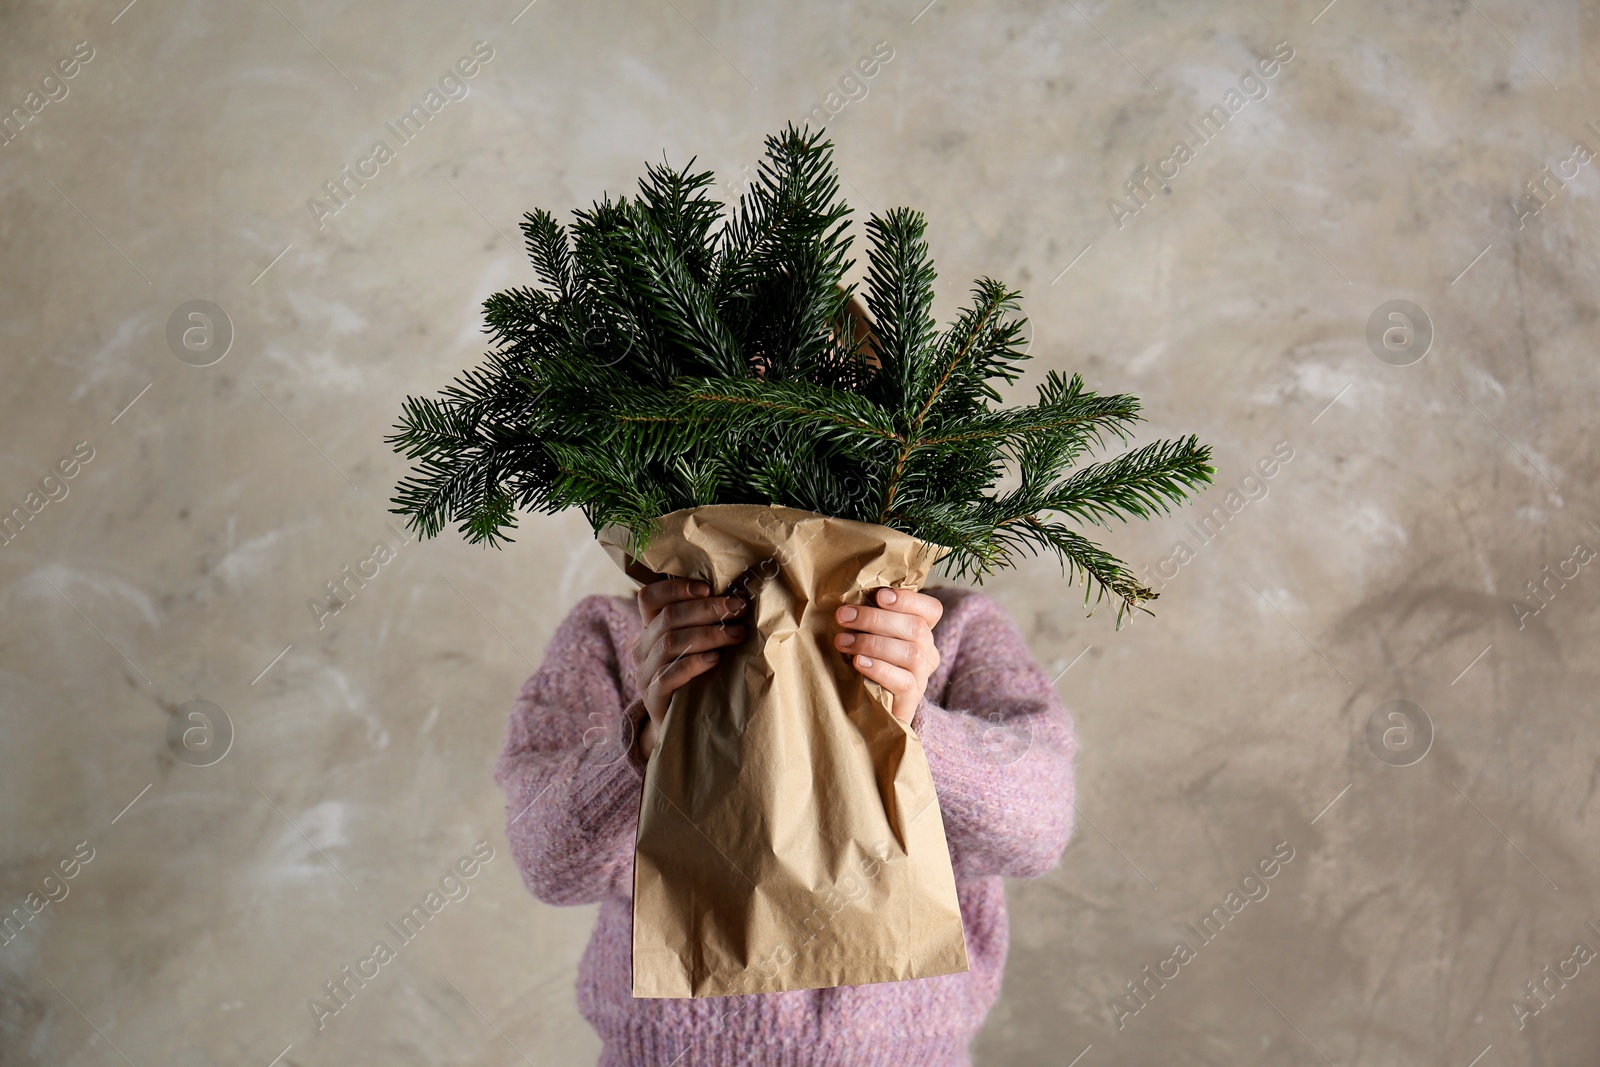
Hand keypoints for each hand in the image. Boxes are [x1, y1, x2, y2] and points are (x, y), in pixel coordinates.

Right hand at [631, 578, 747, 759]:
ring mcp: (645, 673)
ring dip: (707, 634)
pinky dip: (694, 664)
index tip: (708, 588)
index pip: (649, 597)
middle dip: (707, 609)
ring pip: (670, 643)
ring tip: (736, 634)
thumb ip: (705, 622)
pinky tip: (715, 660)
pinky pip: (669, 675)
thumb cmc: (697, 675)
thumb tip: (740, 597)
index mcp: (650, 628)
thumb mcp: (696, 645)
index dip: (675, 588)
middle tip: (737, 607)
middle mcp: (643, 647)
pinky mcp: (652, 697)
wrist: (682, 722)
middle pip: (668, 618)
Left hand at [834, 588, 943, 723]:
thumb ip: (871, 618)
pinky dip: (879, 669)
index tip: (879, 595)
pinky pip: (903, 681)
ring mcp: (922, 676)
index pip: (931, 609)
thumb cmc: (867, 663)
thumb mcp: (871, 637)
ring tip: (843, 641)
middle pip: (916, 628)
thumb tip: (848, 599)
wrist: (871, 710)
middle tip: (843, 616)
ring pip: (909, 653)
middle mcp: (928, 652)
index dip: (909, 599)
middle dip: (875, 619)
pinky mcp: (911, 699)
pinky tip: (859, 662)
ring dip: (872, 643)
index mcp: (922, 631)